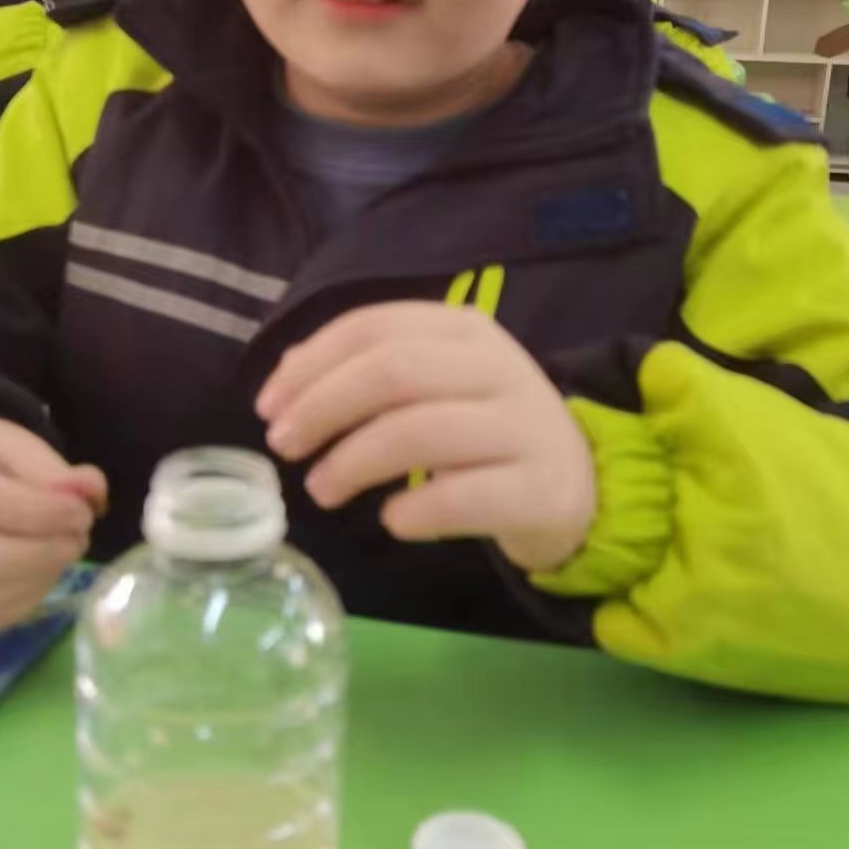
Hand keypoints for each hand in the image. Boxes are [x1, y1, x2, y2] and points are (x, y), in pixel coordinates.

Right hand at [0, 418, 107, 630]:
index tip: (81, 511)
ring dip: (32, 578)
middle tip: (77, 539)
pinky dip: (22, 598)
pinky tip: (44, 572)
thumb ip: (49, 469)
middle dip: (30, 553)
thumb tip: (90, 492)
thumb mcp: (12, 444)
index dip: (34, 510)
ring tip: (65, 551)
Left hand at [257, 303, 595, 573]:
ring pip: (421, 431)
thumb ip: (367, 368)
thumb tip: (287, 376)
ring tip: (321, 490)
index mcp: (466, 330)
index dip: (311, 364)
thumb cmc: (484, 429)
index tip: (268, 406)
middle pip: (393, 372)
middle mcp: (499, 368)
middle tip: (284, 446)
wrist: (579, 484)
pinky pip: (461, 497)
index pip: (375, 327)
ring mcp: (524, 428)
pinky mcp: (539, 489)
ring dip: (353, 462)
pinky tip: (390, 522)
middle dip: (324, 407)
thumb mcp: (433, 384)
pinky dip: (412, 512)